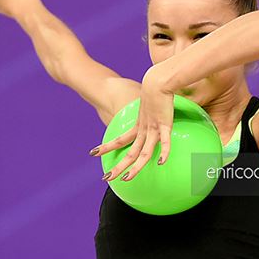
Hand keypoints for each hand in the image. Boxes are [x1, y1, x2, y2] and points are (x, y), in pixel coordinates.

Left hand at [90, 64, 174, 181]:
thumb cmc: (156, 90)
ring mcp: (153, 128)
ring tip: (126, 179)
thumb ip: (152, 114)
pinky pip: (165, 141)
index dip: (107, 147)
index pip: (120, 140)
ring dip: (134, 167)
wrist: (159, 79)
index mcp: (138, 126)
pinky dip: (164, 152)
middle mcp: (143, 129)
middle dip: (117, 166)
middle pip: (129, 152)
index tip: (94, 154)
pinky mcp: (164, 124)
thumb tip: (155, 113)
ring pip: (143, 152)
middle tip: (106, 178)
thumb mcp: (151, 106)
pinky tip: (161, 163)